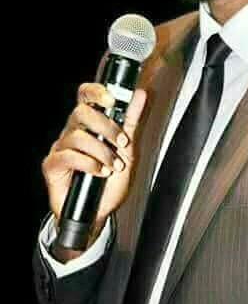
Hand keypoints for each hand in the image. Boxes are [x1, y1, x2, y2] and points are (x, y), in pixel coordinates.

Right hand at [42, 82, 146, 233]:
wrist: (99, 211)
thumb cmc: (110, 179)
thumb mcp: (127, 148)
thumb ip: (131, 120)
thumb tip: (140, 94)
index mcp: (89, 123)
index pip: (85, 95)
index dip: (96, 92)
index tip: (113, 100)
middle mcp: (72, 131)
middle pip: (81, 112)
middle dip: (107, 127)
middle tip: (122, 143)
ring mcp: (60, 147)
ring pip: (77, 136)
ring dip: (101, 151)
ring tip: (113, 166)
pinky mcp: (52, 165)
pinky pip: (67, 156)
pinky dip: (88, 164)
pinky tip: (99, 172)